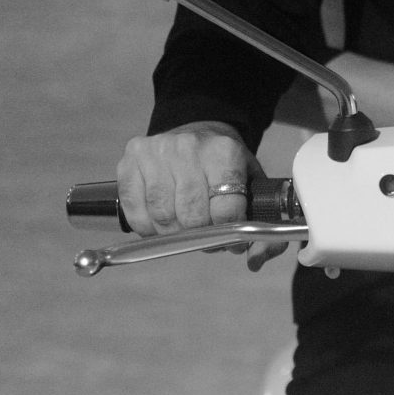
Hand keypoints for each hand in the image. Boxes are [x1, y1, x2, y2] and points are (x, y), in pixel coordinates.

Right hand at [117, 124, 253, 236]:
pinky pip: (135, 212)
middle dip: (200, 235)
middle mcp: (188, 147)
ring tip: (183, 225)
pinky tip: (160, 220)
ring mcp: (156, 152)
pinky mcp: (130, 160)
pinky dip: (147, 227)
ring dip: (173, 232)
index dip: (229, 233)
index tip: (231, 238)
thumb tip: (255, 260)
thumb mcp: (252, 184)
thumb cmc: (223, 166)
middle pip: (191, 217)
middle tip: (205, 231)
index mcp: (224, 152)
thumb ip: (263, 221)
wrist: (198, 134)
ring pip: (162, 217)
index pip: (225, 210)